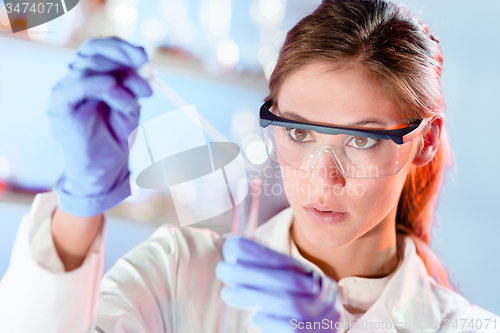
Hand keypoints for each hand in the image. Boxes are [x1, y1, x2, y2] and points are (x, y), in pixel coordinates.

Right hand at [48, 37, 152, 216]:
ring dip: (121, 79)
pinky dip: (101, 85)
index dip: (122, 47)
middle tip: (146, 67)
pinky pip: (78, 86)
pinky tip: (119, 94)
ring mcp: (66, 91)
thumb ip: (133, 84)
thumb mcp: (130, 105)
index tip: (144, 55)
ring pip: (89, 66)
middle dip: (123, 56)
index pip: (101, 48)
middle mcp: (76, 80)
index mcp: (92, 76)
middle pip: (93, 51)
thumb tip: (145, 64)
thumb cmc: (116, 138)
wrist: (104, 170)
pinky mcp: (60, 106)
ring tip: (138, 100)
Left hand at [216, 236, 343, 331]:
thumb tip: (231, 249)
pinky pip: (294, 328)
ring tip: (229, 293)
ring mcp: (326, 316)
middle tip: (223, 270)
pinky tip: (255, 318)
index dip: (261, 252)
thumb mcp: (283, 293)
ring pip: (291, 302)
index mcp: (314, 278)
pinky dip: (271, 322)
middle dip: (252, 272)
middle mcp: (325, 294)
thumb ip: (264, 276)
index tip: (232, 246)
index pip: (288, 261)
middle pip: (290, 279)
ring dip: (256, 296)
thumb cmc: (293, 318)